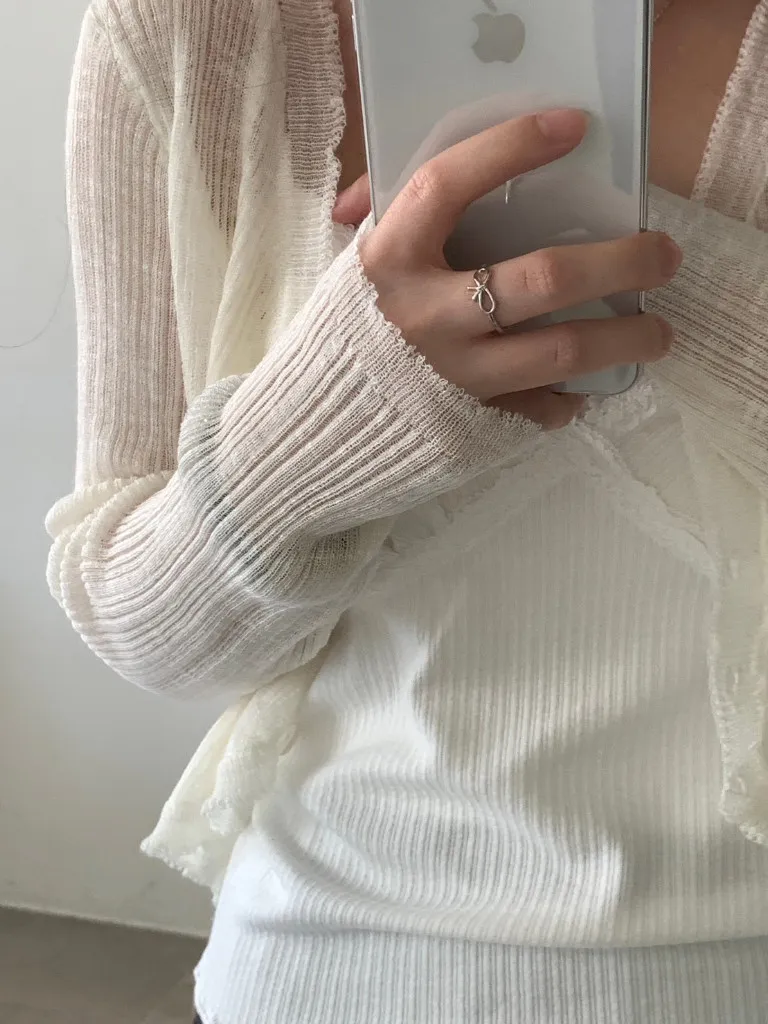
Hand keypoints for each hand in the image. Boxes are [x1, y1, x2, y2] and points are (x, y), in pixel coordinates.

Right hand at [335, 110, 680, 428]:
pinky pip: (538, 408)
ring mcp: (451, 376)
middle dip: (618, 261)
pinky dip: (568, 396)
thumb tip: (408, 186)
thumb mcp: (355, 272)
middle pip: (540, 279)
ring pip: (559, 351)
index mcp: (388, 263)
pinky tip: (583, 385)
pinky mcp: (469, 425)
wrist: (312, 431)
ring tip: (659, 332)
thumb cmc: (342, 340)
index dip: (509, 149)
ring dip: (625, 339)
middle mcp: (423, 318)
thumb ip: (387, 223)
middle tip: (664, 254)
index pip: (448, 186)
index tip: (571, 128)